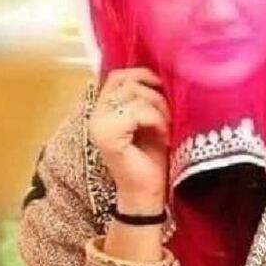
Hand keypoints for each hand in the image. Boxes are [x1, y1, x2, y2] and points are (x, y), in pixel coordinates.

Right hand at [89, 67, 170, 200]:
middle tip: (169, 116)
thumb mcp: (151, 119)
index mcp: (104, 108)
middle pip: (128, 81)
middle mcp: (96, 113)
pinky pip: (138, 111)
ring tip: (166, 128)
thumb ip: (146, 97)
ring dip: (159, 108)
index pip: (119, 75)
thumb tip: (162, 73)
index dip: (144, 76)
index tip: (164, 92)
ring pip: (135, 94)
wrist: (147, 192)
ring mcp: (98, 124)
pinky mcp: (107, 135)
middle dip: (156, 94)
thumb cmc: (152, 157)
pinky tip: (163, 136)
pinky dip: (157, 120)